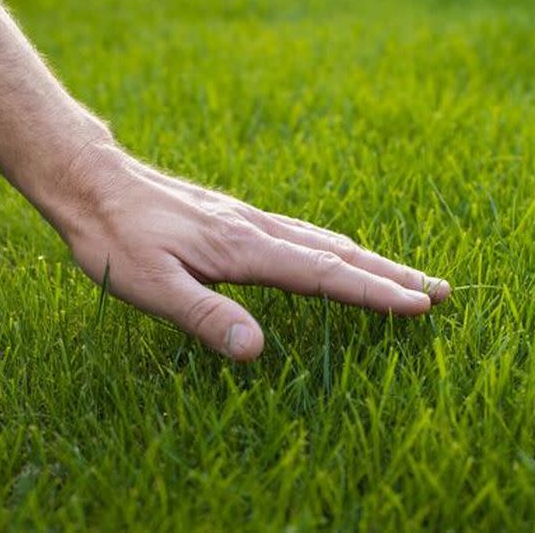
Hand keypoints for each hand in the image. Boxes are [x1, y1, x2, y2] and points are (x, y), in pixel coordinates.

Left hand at [54, 142, 450, 360]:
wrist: (93, 182)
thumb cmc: (117, 238)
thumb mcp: (150, 286)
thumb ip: (204, 317)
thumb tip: (255, 352)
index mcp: (245, 249)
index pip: (324, 274)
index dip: (374, 292)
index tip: (419, 305)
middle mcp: (257, 229)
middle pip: (340, 252)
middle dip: (393, 273)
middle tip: (441, 291)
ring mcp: (250, 220)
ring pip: (325, 240)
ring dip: (372, 260)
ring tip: (407, 277)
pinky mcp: (238, 220)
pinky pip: (303, 234)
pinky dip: (337, 249)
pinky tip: (336, 256)